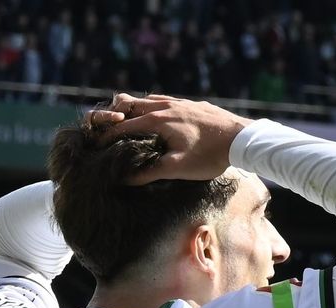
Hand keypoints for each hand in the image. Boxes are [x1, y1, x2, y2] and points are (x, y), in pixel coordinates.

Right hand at [101, 93, 251, 183]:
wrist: (240, 138)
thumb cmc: (208, 156)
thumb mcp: (177, 168)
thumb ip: (149, 173)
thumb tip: (125, 179)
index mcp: (156, 120)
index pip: (121, 126)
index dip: (105, 137)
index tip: (95, 148)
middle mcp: (163, 106)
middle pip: (127, 105)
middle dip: (112, 117)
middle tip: (104, 131)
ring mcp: (177, 102)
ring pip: (145, 99)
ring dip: (131, 110)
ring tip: (125, 124)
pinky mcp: (189, 103)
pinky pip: (162, 99)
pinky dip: (150, 106)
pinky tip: (154, 116)